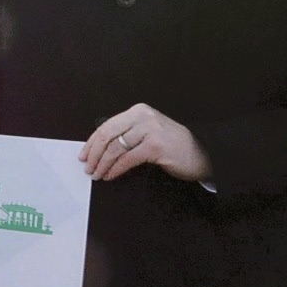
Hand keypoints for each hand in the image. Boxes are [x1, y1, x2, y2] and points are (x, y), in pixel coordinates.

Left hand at [81, 103, 211, 182]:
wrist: (202, 153)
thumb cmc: (173, 145)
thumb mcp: (147, 132)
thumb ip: (127, 134)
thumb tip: (98, 148)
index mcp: (138, 111)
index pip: (106, 126)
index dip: (91, 143)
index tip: (83, 155)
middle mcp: (143, 117)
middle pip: (108, 136)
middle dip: (94, 154)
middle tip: (88, 167)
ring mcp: (150, 130)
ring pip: (115, 149)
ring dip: (103, 164)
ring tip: (97, 174)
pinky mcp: (155, 146)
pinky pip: (127, 159)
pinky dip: (115, 169)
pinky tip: (110, 175)